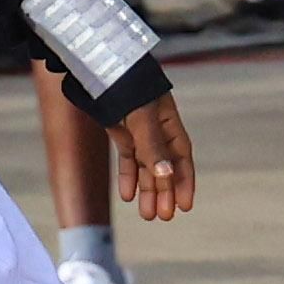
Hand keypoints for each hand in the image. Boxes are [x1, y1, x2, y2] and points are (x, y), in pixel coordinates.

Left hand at [105, 92, 194, 222]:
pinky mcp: (120, 131)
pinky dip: (128, 176)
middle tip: (163, 217)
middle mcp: (156, 129)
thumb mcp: (142, 117)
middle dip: (165, 192)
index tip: (185, 205)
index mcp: (169, 121)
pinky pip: (128, 159)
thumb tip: (165, 174)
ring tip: (147, 214)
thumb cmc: (126, 86)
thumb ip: (153, 145)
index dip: (184, 181)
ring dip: (147, 190)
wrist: (99, 66)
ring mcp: (138, 131)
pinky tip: (127, 195)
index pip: (181, 158)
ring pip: (146, 166)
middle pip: (164, 166)